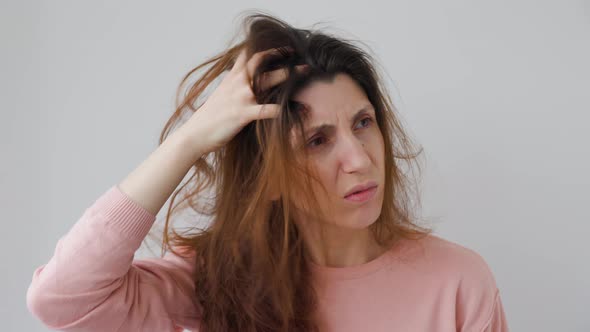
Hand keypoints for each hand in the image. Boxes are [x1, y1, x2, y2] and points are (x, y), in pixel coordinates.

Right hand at [178, 46, 307, 155]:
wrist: (196, 134)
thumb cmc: (210, 119)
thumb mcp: (221, 96)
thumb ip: (233, 86)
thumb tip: (244, 83)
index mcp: (232, 78)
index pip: (247, 55)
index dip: (264, 49)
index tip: (281, 48)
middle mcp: (238, 84)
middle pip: (261, 62)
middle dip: (280, 55)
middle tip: (296, 55)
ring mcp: (241, 98)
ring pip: (268, 80)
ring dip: (288, 75)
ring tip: (305, 72)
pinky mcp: (243, 114)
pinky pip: (268, 109)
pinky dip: (283, 109)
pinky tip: (298, 110)